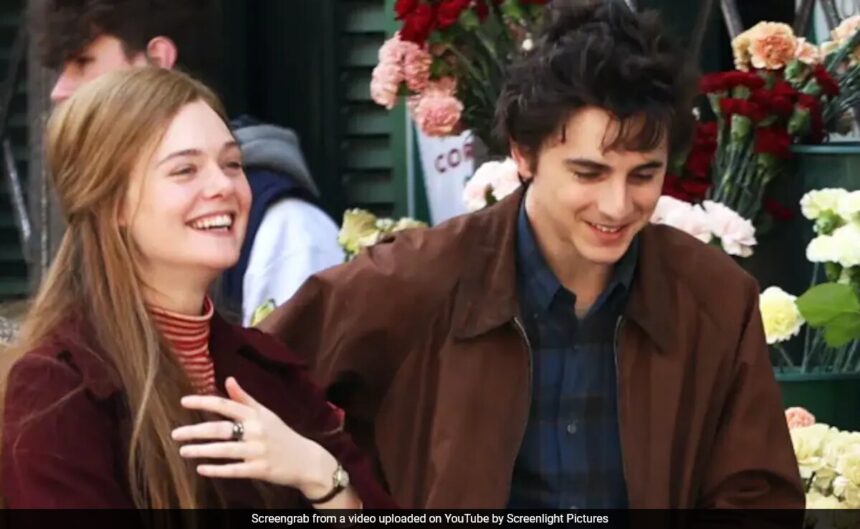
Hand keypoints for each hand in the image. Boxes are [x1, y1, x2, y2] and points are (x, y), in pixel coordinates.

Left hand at [171, 377, 336, 495]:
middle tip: (175, 434)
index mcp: (257, 415)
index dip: (204, 402)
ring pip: (225, 450)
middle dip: (196, 431)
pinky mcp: (261, 470)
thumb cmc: (282, 435)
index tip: (184, 401)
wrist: (306, 459)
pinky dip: (217, 470)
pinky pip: (235, 470)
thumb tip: (228, 380)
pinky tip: (201, 469)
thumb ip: (245, 399)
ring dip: (202, 451)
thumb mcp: (266, 414)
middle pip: (221, 429)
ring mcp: (259, 451)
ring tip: (183, 451)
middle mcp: (257, 431)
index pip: (226, 406)